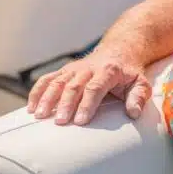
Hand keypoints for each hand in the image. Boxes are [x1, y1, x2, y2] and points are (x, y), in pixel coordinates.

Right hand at [27, 51, 151, 125]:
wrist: (118, 51)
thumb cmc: (129, 73)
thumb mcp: (141, 83)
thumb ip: (138, 97)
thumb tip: (134, 113)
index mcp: (108, 71)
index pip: (95, 87)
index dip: (87, 104)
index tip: (81, 121)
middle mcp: (88, 68)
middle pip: (73, 86)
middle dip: (65, 104)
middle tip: (60, 122)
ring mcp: (73, 68)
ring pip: (57, 82)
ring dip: (47, 98)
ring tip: (40, 116)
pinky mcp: (64, 71)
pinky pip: (47, 80)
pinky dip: (37, 92)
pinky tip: (31, 108)